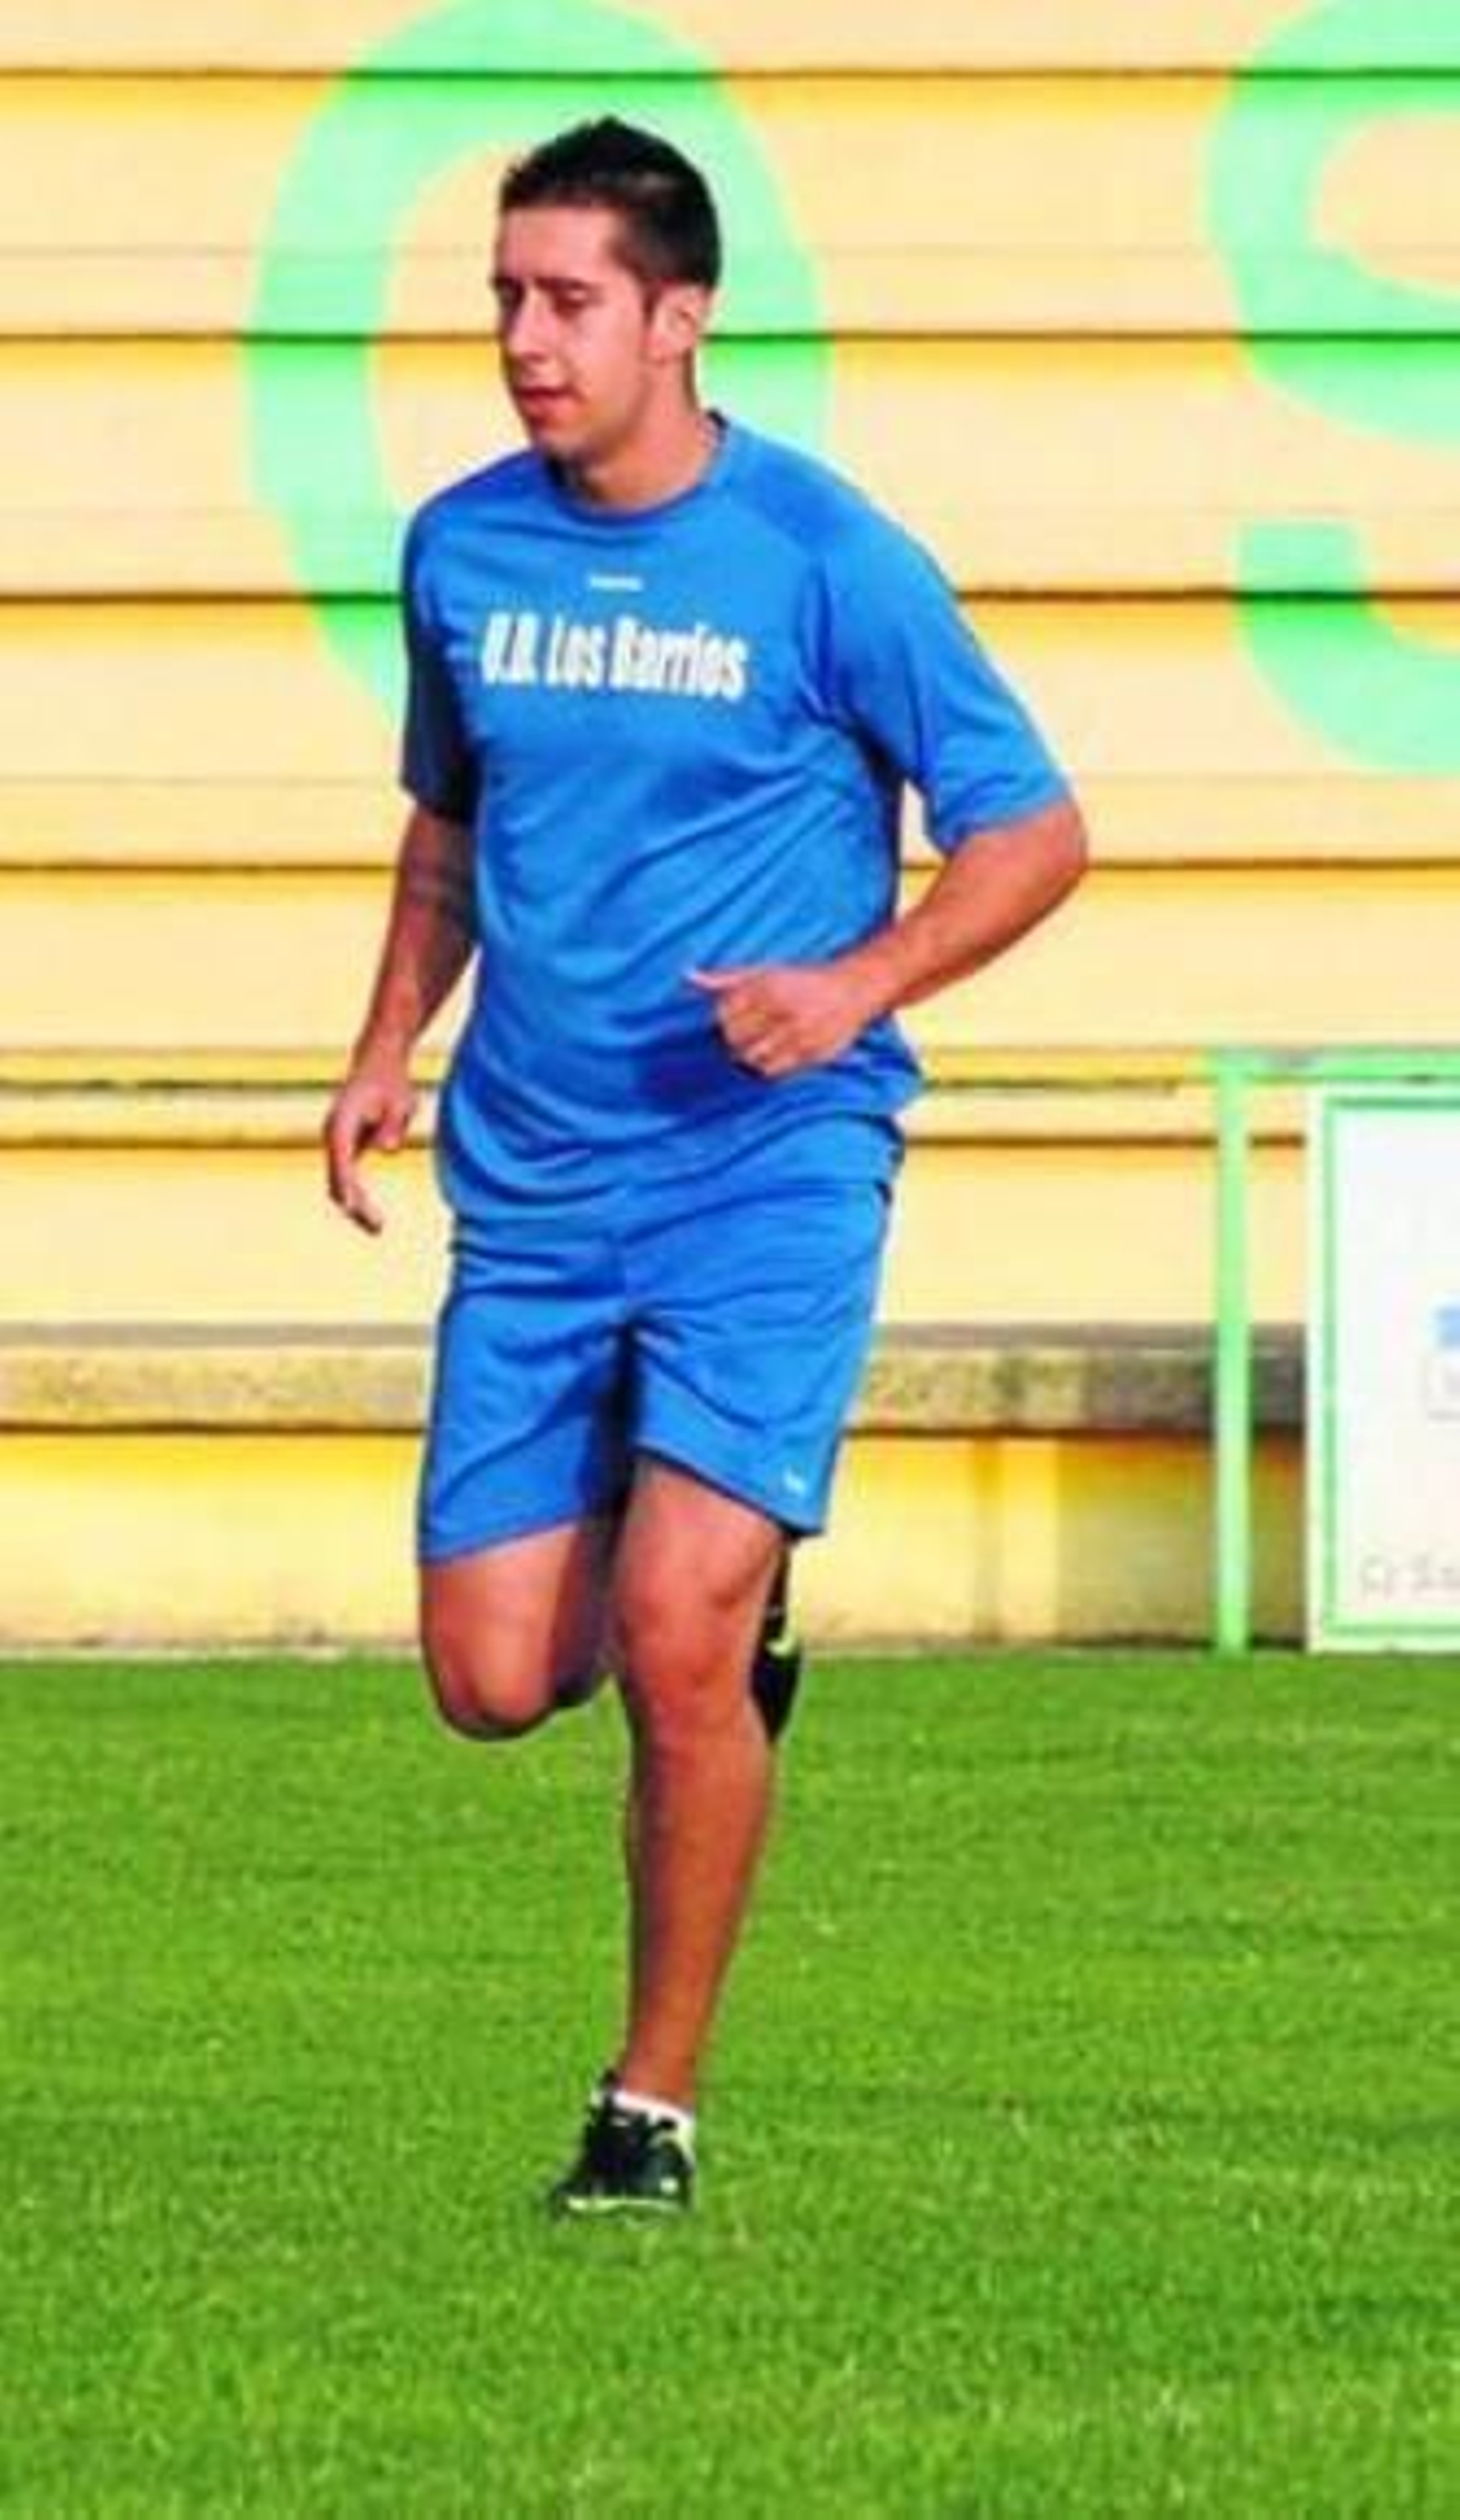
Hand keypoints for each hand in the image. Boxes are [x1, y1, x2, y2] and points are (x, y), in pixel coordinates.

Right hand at [323, 1055, 417, 1234]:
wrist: (378, 1062)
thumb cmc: (392, 1082)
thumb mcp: (400, 1101)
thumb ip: (392, 1124)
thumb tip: (387, 1149)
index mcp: (341, 1124)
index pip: (341, 1161)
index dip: (347, 1186)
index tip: (354, 1208)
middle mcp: (332, 1134)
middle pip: (336, 1178)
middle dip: (354, 1205)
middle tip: (377, 1228)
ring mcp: (336, 1141)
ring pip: (338, 1181)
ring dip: (355, 1205)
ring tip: (376, 1227)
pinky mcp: (344, 1146)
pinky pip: (346, 1178)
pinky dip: (356, 1195)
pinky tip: (371, 1215)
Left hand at [689, 959, 880, 1078]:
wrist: (852, 989)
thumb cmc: (801, 980)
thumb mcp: (764, 972)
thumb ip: (725, 978)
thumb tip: (687, 976)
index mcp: (767, 986)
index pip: (724, 1014)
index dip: (722, 1022)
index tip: (731, 1021)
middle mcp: (781, 1008)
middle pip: (734, 1039)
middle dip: (733, 1041)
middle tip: (743, 1037)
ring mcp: (797, 1032)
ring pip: (752, 1059)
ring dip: (748, 1057)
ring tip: (759, 1047)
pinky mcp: (810, 1052)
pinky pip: (774, 1071)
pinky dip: (766, 1068)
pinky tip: (772, 1056)